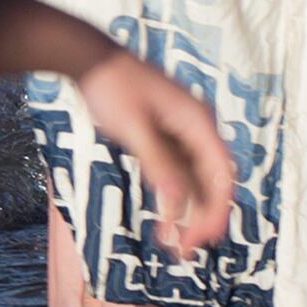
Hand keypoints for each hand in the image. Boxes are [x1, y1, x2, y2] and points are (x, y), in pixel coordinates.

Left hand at [79, 47, 235, 257]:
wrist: (85, 56)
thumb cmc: (110, 85)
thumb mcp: (133, 127)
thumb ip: (157, 163)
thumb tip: (177, 204)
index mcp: (199, 123)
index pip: (222, 175)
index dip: (216, 210)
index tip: (201, 238)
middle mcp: (197, 129)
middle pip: (212, 181)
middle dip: (202, 217)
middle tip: (184, 250)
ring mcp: (180, 132)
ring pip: (194, 180)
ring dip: (187, 211)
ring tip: (174, 244)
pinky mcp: (162, 136)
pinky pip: (176, 172)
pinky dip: (172, 196)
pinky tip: (164, 219)